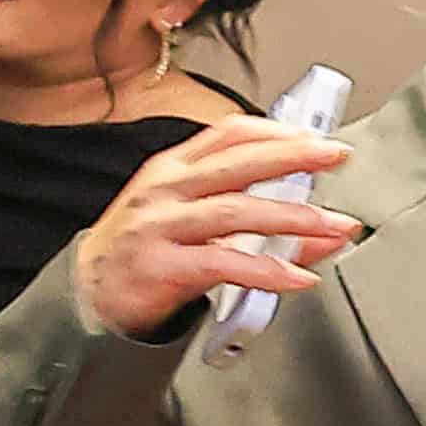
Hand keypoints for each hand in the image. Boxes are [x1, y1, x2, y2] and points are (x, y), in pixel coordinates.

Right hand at [72, 118, 364, 338]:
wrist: (89, 294)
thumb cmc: (147, 249)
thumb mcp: (196, 222)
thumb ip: (257, 221)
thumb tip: (325, 229)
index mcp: (174, 168)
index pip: (227, 134)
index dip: (275, 132)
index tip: (316, 136)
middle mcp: (165, 190)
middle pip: (237, 164)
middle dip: (292, 157)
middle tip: (336, 157)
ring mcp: (158, 226)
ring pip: (234, 211)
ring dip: (292, 217)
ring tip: (334, 225)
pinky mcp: (158, 266)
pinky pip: (222, 264)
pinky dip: (266, 271)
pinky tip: (298, 277)